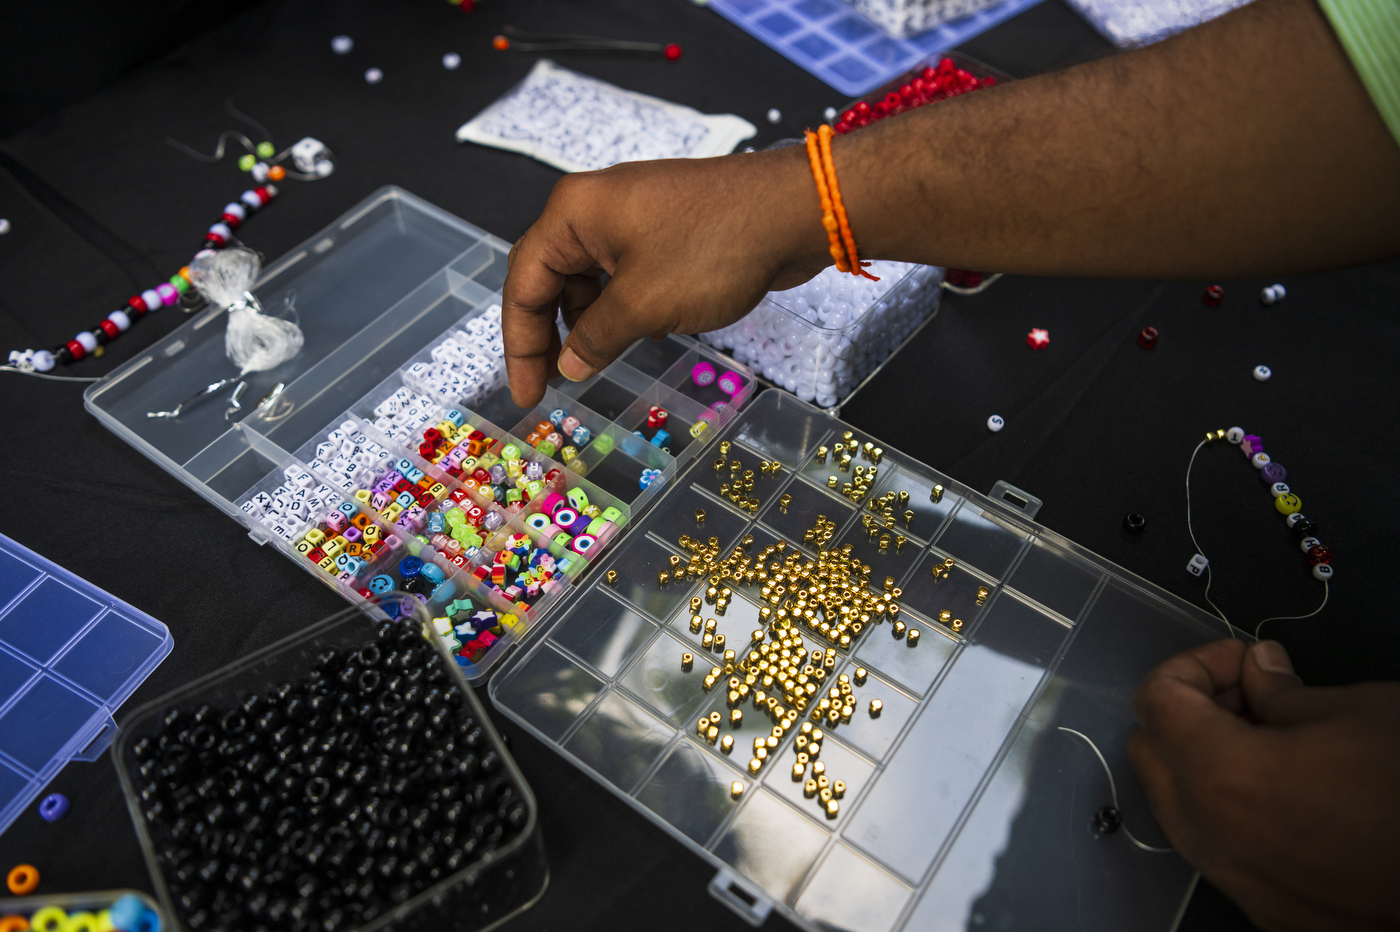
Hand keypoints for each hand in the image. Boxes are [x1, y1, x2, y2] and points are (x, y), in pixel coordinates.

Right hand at [500, 148, 829, 406]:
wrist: (792, 211)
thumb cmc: (713, 250)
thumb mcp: (644, 305)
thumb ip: (596, 338)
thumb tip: (570, 365)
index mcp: (573, 213)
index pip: (523, 283)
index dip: (520, 344)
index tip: (528, 394)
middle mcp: (593, 206)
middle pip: (549, 276)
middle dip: (548, 333)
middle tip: (552, 384)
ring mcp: (631, 213)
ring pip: (588, 276)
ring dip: (588, 321)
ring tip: (598, 359)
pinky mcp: (664, 226)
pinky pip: (623, 271)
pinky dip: (621, 305)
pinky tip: (640, 333)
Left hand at [1129, 639, 1399, 930]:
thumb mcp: (1358, 711)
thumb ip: (1283, 689)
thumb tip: (1259, 670)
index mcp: (1224, 776)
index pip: (1157, 700)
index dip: (1196, 666)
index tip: (1242, 663)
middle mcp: (1214, 836)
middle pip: (1150, 752)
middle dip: (1189, 712)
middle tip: (1250, 695)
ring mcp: (1236, 881)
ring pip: (1177, 804)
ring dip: (1203, 762)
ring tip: (1272, 741)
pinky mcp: (1266, 910)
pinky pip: (1216, 848)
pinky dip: (1229, 811)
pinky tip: (1285, 792)